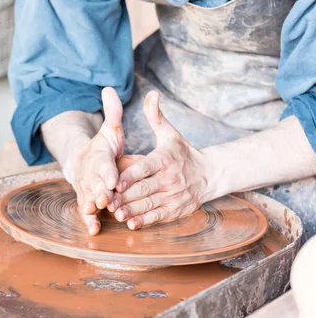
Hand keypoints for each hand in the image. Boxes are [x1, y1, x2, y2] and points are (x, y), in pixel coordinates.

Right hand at [63, 87, 124, 234]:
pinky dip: (89, 220)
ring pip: (87, 198)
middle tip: (105, 199)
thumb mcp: (110, 129)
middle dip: (99, 191)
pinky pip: (86, 211)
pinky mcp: (86, 201)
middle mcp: (89, 174)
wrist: (81, 163)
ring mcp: (85, 189)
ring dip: (92, 207)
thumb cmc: (102, 147)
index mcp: (97, 156)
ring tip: (96, 214)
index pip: (102, 164)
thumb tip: (109, 88)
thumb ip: (113, 113)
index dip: (106, 171)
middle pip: (93, 184)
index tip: (112, 179)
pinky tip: (94, 230)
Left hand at [114, 91, 212, 229]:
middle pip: (144, 189)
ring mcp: (174, 196)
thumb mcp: (170, 133)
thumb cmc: (183, 153)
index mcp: (165, 159)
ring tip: (115, 213)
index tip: (114, 182)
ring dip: (132, 210)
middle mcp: (170, 178)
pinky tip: (131, 223)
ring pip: (149, 204)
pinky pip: (158, 216)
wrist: (210, 175)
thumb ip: (156, 116)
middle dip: (125, 196)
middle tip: (107, 201)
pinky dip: (144, 221)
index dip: (130, 176)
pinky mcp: (176, 210)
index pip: (145, 168)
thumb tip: (152, 94)